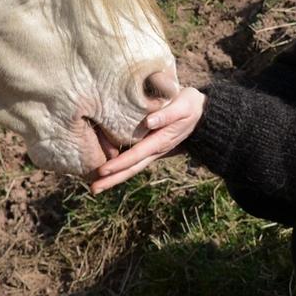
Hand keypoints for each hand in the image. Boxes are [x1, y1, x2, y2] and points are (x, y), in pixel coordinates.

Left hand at [90, 71, 205, 193]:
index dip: (119, 163)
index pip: (136, 155)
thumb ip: (167, 114)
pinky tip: (106, 172)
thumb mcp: (183, 105)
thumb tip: (149, 122)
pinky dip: (119, 168)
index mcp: (161, 141)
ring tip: (95, 186)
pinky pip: (133, 160)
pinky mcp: (150, 147)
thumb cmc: (190, 106)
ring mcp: (153, 151)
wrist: (203, 114)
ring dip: (114, 178)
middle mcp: (155, 150)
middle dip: (112, 180)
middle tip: (93, 189)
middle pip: (131, 168)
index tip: (103, 171)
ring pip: (132, 167)